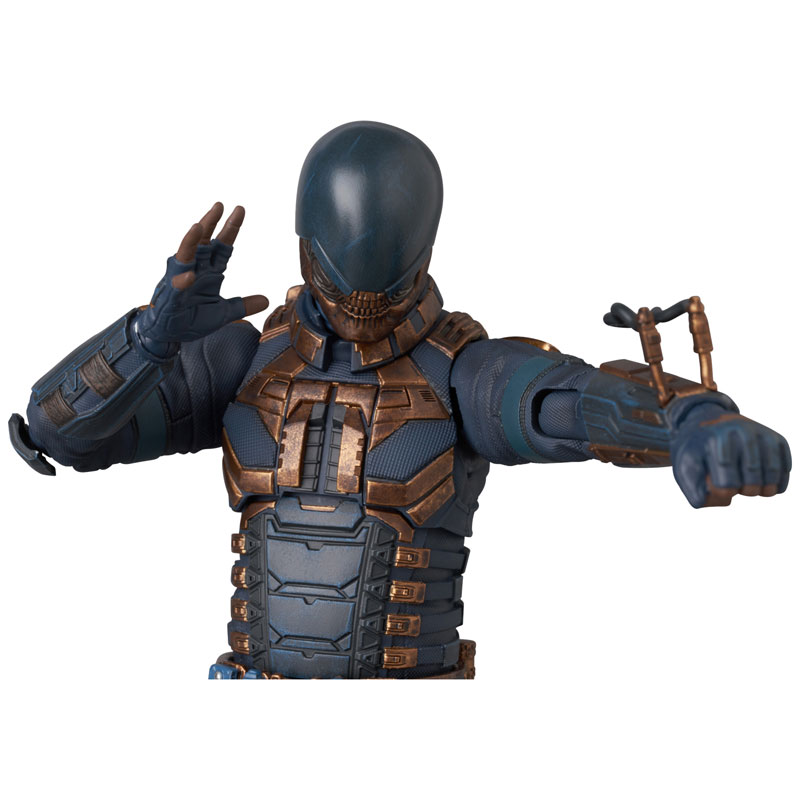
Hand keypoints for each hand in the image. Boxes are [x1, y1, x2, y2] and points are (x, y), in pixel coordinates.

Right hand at [134, 203, 268, 356]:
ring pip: (185, 254)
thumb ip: (243, 305)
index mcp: (209, 271)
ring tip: (199, 226)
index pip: (223, 246)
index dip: (231, 229)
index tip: (239, 210)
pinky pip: (176, 284)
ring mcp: (181, 279)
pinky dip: (181, 279)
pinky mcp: (171, 294)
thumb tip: (266, 300)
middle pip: (204, 242)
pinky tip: (188, 276)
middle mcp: (195, 269)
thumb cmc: (192, 319)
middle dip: (211, 223)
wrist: (169, 334)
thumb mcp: (224, 313)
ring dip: (192, 240)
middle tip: (219, 205)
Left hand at [670, 406, 790, 507]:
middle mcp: (742, 432)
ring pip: (772, 477)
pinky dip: (777, 484)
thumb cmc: (697, 450)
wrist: (709, 420)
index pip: (727, 483)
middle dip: (742, 491)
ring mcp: (762, 434)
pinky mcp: (777, 439)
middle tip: (734, 483)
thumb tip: (726, 499)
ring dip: (761, 490)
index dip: (721, 491)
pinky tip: (763, 483)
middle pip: (752, 483)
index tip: (715, 482)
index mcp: (717, 440)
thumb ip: (696, 491)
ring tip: (747, 482)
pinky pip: (785, 470)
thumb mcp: (684, 467)